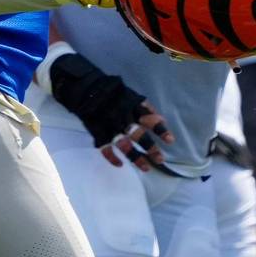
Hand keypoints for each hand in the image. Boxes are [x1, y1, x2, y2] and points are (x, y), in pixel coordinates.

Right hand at [48, 53, 173, 170]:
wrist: (85, 89)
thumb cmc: (112, 92)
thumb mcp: (131, 95)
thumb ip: (145, 107)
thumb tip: (160, 120)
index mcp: (132, 107)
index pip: (149, 119)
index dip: (160, 130)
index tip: (170, 141)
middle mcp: (122, 118)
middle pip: (139, 135)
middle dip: (150, 149)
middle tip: (160, 159)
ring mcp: (109, 126)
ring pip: (124, 146)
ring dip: (136, 158)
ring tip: (146, 168)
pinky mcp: (98, 132)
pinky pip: (105, 149)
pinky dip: (112, 158)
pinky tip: (120, 165)